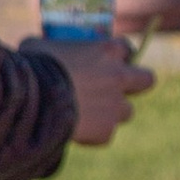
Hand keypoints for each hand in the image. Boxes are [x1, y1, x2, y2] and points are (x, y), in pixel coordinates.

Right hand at [25, 34, 155, 144]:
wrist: (32, 99)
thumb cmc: (32, 66)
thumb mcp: (37, 45)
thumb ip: (49, 48)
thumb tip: (37, 49)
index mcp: (106, 50)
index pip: (128, 48)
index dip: (119, 56)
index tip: (108, 61)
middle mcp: (118, 77)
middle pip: (147, 80)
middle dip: (135, 85)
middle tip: (115, 89)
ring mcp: (115, 105)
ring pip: (126, 112)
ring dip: (111, 112)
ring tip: (88, 115)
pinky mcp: (106, 130)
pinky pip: (104, 134)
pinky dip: (93, 134)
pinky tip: (74, 131)